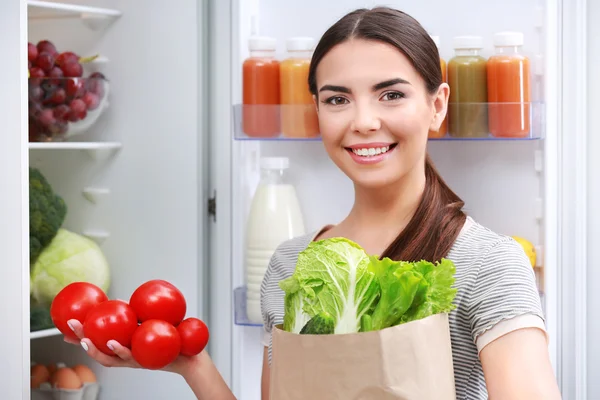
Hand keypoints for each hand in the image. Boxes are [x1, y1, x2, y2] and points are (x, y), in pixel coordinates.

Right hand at [63, 319, 198, 375]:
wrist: (188, 355)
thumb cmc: (167, 340)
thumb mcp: (147, 323)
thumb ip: (132, 315)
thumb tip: (118, 299)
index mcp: (122, 348)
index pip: (97, 343)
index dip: (79, 337)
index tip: (65, 328)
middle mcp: (124, 357)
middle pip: (97, 351)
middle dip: (81, 341)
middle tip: (68, 330)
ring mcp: (133, 361)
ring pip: (109, 358)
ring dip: (95, 350)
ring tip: (84, 340)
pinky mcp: (145, 362)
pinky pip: (129, 357)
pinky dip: (119, 350)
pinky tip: (112, 342)